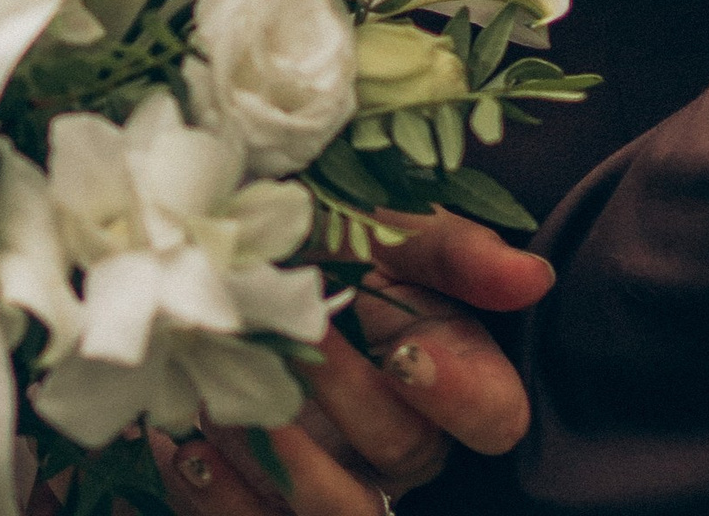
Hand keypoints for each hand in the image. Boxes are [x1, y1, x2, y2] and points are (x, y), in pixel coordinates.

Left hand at [153, 212, 552, 508]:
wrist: (240, 248)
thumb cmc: (332, 227)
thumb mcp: (390, 222)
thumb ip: (452, 249)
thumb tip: (532, 279)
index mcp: (452, 375)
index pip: (495, 418)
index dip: (460, 395)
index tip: (405, 349)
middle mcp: (405, 443)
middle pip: (404, 456)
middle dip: (344, 395)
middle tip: (287, 337)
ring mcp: (339, 477)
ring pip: (335, 514)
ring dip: (278, 461)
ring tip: (223, 397)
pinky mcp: (270, 500)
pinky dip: (210, 494)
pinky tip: (175, 441)